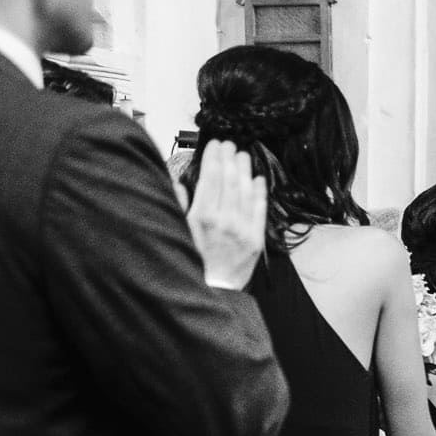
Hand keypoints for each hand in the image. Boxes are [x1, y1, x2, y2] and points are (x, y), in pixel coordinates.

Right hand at [186, 141, 268, 290]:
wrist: (211, 290)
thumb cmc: (191, 263)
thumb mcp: (176, 231)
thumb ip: (177, 205)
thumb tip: (178, 182)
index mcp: (202, 217)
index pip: (210, 178)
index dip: (214, 158)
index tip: (215, 145)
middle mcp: (224, 221)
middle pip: (229, 181)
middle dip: (229, 159)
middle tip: (229, 145)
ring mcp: (242, 230)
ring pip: (245, 192)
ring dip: (244, 171)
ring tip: (243, 156)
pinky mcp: (256, 240)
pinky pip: (259, 211)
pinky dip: (259, 193)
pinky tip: (258, 179)